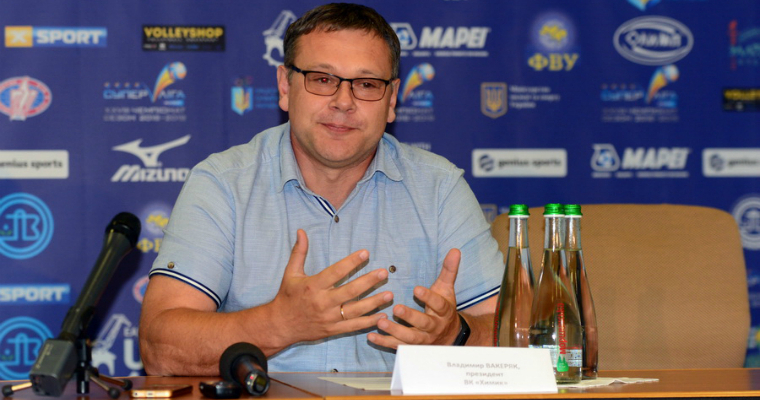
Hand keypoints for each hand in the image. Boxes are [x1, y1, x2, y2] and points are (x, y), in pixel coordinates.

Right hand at [269, 229, 392, 345]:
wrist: (280, 325)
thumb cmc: (287, 297)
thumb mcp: (290, 273)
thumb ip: (299, 252)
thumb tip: (301, 231)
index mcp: (313, 286)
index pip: (336, 272)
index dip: (351, 262)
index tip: (366, 253)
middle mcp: (322, 302)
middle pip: (350, 291)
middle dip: (368, 282)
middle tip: (384, 272)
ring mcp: (329, 318)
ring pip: (355, 311)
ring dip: (374, 302)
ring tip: (389, 294)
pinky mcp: (332, 330)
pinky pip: (353, 326)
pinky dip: (369, 322)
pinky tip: (382, 315)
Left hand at [367, 248, 461, 348]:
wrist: (449, 336)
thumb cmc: (443, 307)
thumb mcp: (446, 289)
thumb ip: (448, 270)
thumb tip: (455, 250)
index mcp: (443, 311)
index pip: (438, 304)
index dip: (428, 297)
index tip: (416, 289)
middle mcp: (434, 327)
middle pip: (423, 324)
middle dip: (410, 317)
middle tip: (396, 308)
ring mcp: (423, 340)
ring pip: (410, 338)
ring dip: (395, 331)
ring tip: (380, 322)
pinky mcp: (411, 347)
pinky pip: (398, 346)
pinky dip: (384, 342)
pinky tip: (370, 336)